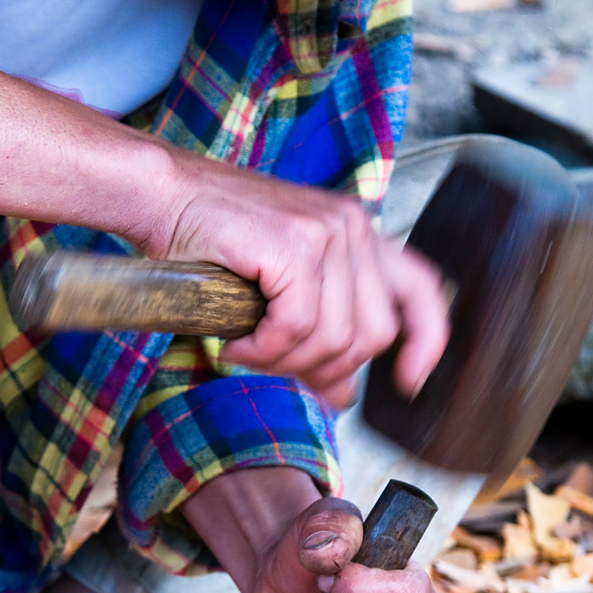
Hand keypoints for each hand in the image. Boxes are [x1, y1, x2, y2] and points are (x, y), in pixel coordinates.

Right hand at [158, 154, 447, 407]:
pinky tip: (236, 342)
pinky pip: (296, 326)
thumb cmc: (215, 240)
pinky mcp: (295, 243)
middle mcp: (354, 227)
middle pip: (372, 334)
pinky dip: (263, 348)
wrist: (166, 196)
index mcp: (360, 235)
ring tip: (247, 349)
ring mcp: (328, 232)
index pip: (421, 290)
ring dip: (284, 360)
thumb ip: (321, 335)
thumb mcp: (283, 287)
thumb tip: (343, 396)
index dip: (426, 341)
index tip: (409, 382)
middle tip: (276, 364)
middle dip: (324, 367)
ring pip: (334, 337)